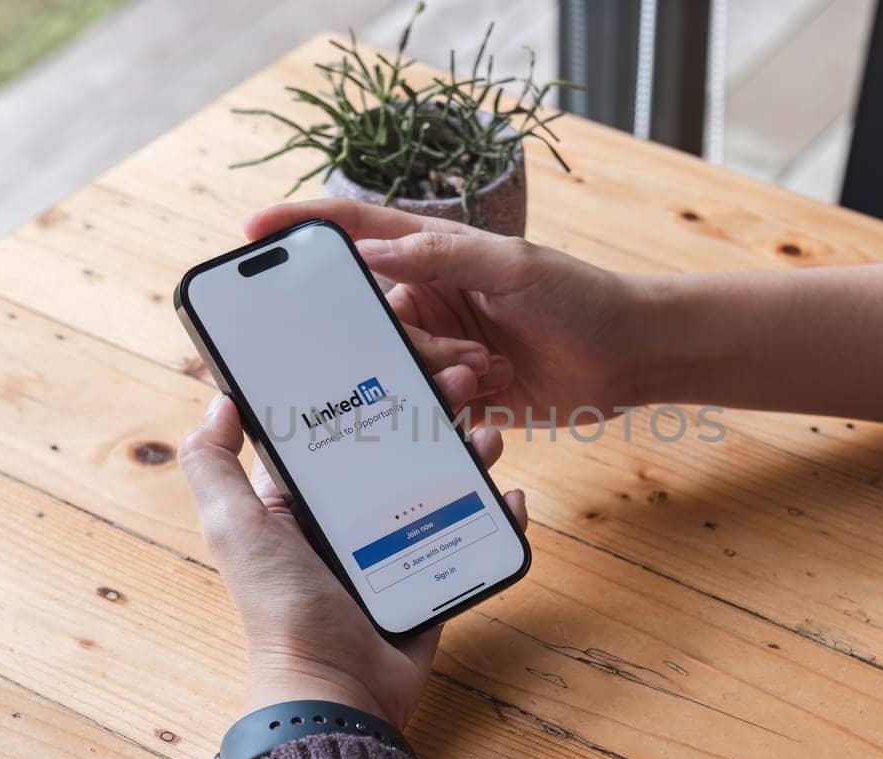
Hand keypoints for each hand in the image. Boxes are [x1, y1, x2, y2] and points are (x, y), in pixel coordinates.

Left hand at [180, 353, 527, 729]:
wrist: (339, 690)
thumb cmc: (281, 611)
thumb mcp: (234, 529)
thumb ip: (215, 466)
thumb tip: (220, 400)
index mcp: (302, 502)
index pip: (339, 431)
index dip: (367, 391)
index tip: (399, 357)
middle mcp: (349, 520)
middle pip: (398, 450)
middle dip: (431, 415)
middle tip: (462, 388)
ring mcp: (395, 549)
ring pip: (441, 485)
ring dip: (469, 455)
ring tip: (488, 437)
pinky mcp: (432, 578)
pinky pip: (471, 536)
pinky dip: (496, 515)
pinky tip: (510, 496)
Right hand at [245, 199, 643, 426]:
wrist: (631, 356)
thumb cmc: (582, 296)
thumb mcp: (515, 266)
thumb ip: (442, 257)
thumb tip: (369, 254)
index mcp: (433, 253)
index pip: (354, 233)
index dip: (301, 229)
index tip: (252, 235)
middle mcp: (428, 298)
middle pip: (368, 319)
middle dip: (398, 341)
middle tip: (454, 351)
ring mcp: (441, 347)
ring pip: (394, 369)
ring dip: (436, 375)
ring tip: (489, 368)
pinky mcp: (459, 392)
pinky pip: (424, 405)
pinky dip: (451, 405)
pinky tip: (493, 392)